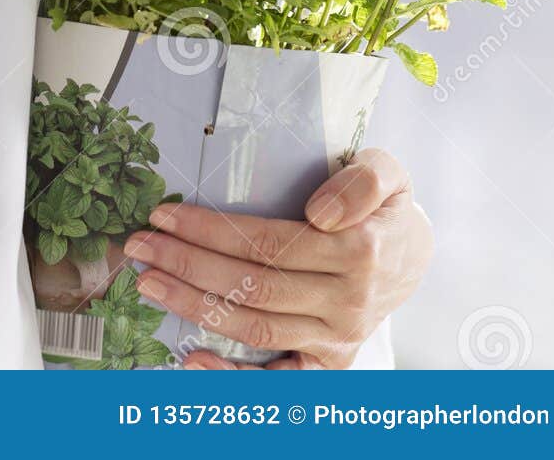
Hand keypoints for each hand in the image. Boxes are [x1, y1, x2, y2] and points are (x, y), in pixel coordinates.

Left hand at [123, 149, 432, 369]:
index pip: (267, 242)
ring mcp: (337, 338)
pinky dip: (232, 376)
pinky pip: (277, 380)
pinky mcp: (328, 363)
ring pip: (254, 327)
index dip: (210, 231)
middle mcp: (347, 301)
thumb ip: (363, 181)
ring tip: (150, 283)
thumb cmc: (387, 208)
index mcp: (359, 251)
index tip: (163, 215)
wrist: (414, 256)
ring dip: (195, 307)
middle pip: (252, 286)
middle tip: (139, 246)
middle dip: (187, 264)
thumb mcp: (388, 172)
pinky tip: (190, 358)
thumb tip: (320, 211)